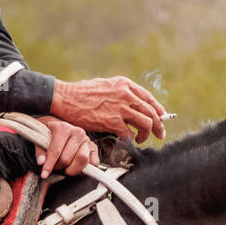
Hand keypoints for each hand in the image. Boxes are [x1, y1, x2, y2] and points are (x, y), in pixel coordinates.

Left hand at [33, 115, 99, 177]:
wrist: (60, 129)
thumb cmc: (50, 136)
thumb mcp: (41, 140)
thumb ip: (40, 152)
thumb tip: (41, 162)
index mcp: (63, 128)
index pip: (55, 150)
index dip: (49, 164)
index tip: (44, 174)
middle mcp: (77, 132)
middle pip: (67, 158)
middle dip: (59, 167)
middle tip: (55, 167)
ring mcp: (87, 140)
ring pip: (82, 160)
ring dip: (72, 169)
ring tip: (65, 168)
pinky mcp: (94, 148)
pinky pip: (93, 162)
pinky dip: (84, 169)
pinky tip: (75, 167)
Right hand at [49, 76, 167, 143]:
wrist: (65, 98)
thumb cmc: (80, 92)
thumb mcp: (104, 84)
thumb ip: (119, 92)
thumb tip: (129, 102)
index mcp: (124, 84)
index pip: (149, 99)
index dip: (158, 110)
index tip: (160, 118)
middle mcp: (126, 95)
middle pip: (151, 112)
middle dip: (158, 125)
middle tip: (159, 134)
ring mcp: (120, 108)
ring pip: (146, 123)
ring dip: (146, 133)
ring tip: (141, 138)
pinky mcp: (112, 121)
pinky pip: (129, 133)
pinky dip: (131, 138)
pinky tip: (128, 140)